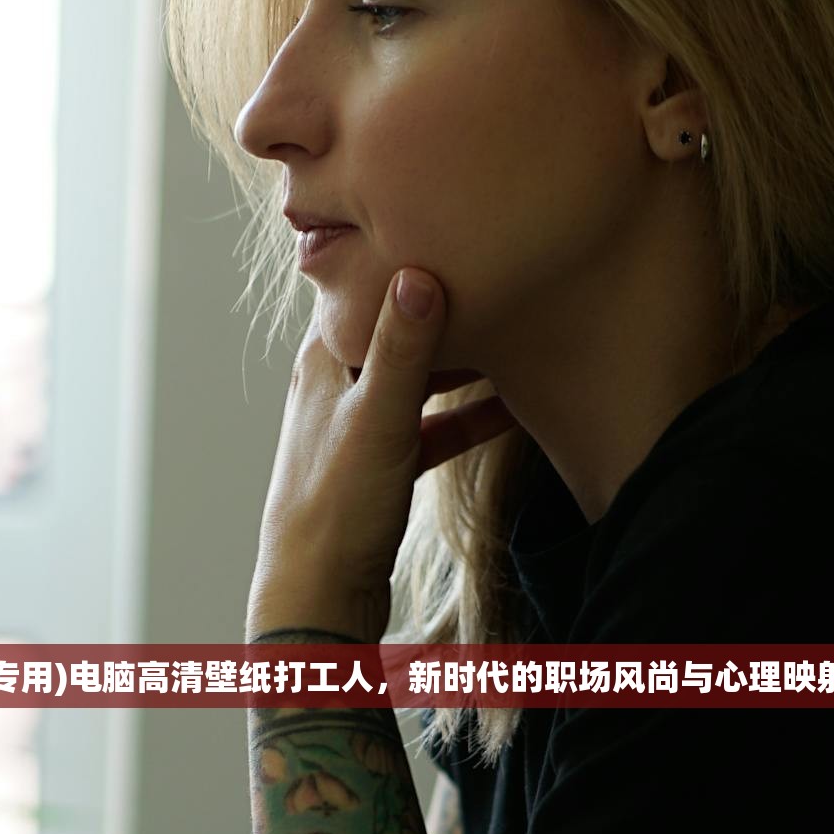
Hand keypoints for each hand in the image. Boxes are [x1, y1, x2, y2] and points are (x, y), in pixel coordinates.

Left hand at [249, 267, 516, 637]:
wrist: (317, 600)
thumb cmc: (336, 511)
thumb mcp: (378, 421)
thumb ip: (401, 349)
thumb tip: (419, 270)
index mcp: (324, 362)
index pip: (367, 288)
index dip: (411, 258)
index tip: (461, 232)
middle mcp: (337, 386)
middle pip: (398, 329)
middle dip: (449, 307)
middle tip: (506, 279)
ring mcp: (359, 427)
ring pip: (420, 378)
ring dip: (464, 362)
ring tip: (517, 335)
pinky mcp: (381, 468)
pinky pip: (432, 427)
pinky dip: (467, 416)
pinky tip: (513, 408)